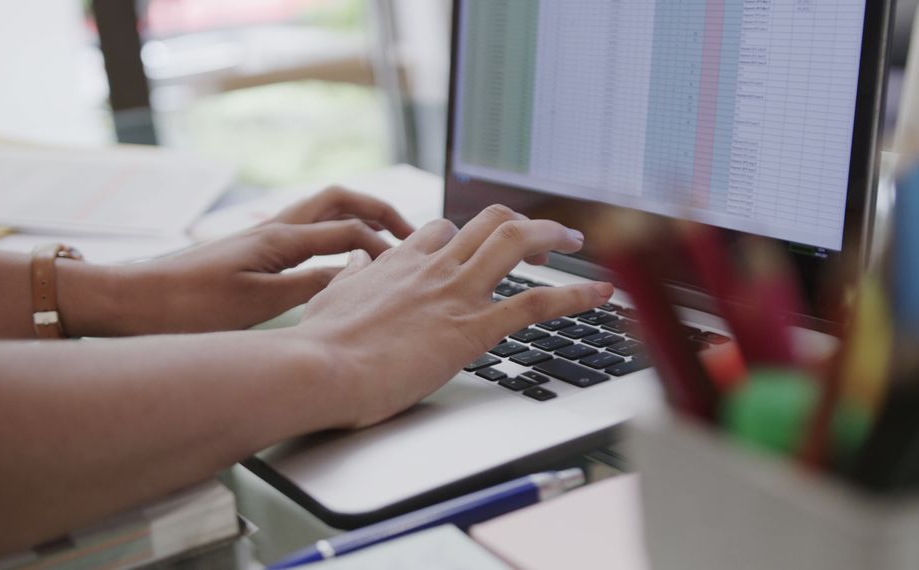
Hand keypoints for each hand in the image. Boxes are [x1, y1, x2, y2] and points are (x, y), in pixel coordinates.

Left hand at [81, 188, 414, 335]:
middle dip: (380, 212)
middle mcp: (274, 228)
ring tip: (385, 242)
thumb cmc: (186, 306)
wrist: (130, 300)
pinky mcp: (252, 250)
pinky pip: (306, 229)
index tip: (410, 267)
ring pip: (323, 211)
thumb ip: (310, 286)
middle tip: (410, 235)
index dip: (384, 246)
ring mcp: (262, 236)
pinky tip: (339, 259)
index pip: (348, 232)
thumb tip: (355, 275)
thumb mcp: (255, 304)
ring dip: (358, 218)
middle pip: (340, 201)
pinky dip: (335, 234)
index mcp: (279, 239)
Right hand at [294, 205, 614, 427]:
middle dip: (520, 222)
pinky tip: (599, 295)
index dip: (468, 234)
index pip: (443, 230)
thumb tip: (358, 259)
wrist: (319, 368)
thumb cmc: (320, 344)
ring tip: (575, 239)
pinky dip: (574, 295)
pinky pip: (534, 303)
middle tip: (543, 237)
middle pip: (488, 221)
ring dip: (552, 235)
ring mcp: (456, 293)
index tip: (481, 243)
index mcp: (400, 262)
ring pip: (515, 242)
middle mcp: (433, 267)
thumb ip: (351, 277)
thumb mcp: (330, 298)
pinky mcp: (472, 328)